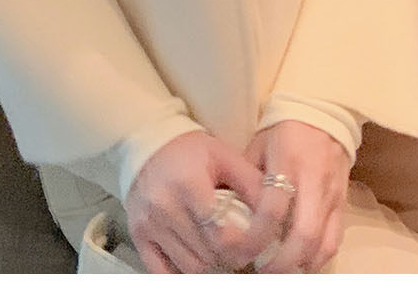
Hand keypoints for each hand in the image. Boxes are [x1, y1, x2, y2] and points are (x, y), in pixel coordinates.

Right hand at [124, 130, 266, 273]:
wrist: (148, 144)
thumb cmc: (190, 150)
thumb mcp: (224, 156)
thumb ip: (251, 183)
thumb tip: (278, 212)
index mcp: (189, 185)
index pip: (221, 235)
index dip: (244, 246)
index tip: (256, 246)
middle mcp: (165, 207)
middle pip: (208, 254)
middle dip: (230, 255)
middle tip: (241, 248)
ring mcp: (148, 224)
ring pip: (190, 267)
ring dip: (210, 265)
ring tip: (219, 249)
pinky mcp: (138, 235)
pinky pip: (162, 273)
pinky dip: (182, 273)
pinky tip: (196, 259)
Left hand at [236, 119, 351, 273]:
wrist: (323, 114)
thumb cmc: (284, 130)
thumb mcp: (258, 145)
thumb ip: (247, 179)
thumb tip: (229, 214)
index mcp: (287, 161)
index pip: (274, 207)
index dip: (259, 234)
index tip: (244, 250)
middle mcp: (314, 180)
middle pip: (304, 234)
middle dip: (284, 262)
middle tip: (264, 273)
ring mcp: (332, 194)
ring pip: (324, 243)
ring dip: (302, 265)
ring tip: (281, 273)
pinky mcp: (343, 203)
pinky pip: (335, 239)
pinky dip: (319, 258)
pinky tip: (302, 264)